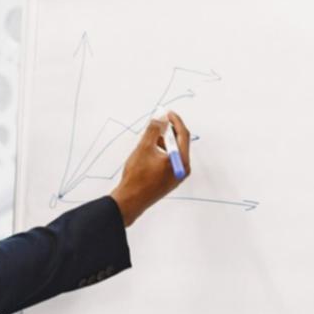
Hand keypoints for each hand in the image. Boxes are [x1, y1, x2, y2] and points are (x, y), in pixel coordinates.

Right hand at [110, 111, 190, 226]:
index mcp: (180, 161)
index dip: (175, 121)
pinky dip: (164, 151)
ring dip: (166, 141)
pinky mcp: (171, 179)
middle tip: (160, 121)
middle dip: (170, 130)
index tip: (167, 113)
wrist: (130, 200)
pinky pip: (171, 160)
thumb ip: (154, 130)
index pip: (183, 135)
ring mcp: (178, 175)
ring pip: (175, 151)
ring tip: (152, 136)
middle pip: (181, 143)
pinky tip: (152, 149)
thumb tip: (160, 118)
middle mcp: (183, 169)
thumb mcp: (144, 148)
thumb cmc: (137, 177)